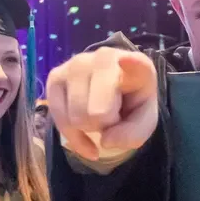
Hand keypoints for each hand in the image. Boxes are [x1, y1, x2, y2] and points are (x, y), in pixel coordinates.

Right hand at [47, 47, 158, 162]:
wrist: (113, 93)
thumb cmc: (131, 105)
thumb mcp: (143, 123)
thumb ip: (134, 134)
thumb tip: (105, 141)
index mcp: (138, 67)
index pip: (136, 64)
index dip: (132, 64)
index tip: (126, 61)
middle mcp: (104, 59)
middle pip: (98, 113)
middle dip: (105, 125)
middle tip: (112, 116)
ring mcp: (76, 64)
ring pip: (76, 118)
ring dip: (88, 127)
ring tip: (98, 114)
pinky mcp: (55, 76)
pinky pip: (58, 119)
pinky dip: (72, 134)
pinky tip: (83, 128)